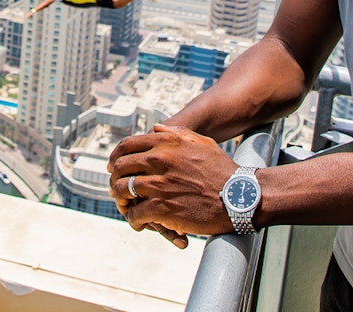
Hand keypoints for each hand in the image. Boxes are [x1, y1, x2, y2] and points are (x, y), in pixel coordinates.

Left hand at [107, 124, 239, 237]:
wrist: (238, 197)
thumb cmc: (220, 170)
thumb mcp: (200, 142)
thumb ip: (175, 133)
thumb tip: (155, 128)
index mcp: (165, 143)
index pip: (126, 146)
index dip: (115, 158)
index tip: (114, 168)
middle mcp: (159, 160)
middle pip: (120, 168)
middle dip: (115, 179)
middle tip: (117, 190)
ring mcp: (159, 184)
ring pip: (122, 191)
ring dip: (121, 201)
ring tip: (127, 208)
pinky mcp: (162, 208)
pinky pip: (135, 215)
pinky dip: (134, 220)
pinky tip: (140, 222)